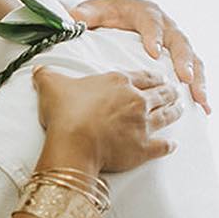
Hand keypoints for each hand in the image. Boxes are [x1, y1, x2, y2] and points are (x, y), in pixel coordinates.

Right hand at [34, 66, 180, 175]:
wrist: (74, 142)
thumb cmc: (65, 112)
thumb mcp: (52, 85)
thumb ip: (47, 75)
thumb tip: (39, 69)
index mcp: (120, 82)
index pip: (144, 76)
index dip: (153, 77)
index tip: (160, 78)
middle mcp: (137, 100)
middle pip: (161, 93)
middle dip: (170, 92)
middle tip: (174, 92)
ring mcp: (143, 124)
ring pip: (167, 116)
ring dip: (175, 112)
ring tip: (179, 109)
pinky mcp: (143, 148)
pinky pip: (163, 146)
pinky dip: (169, 145)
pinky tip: (173, 145)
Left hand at [69, 0, 209, 112]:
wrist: (118, 12)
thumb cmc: (106, 13)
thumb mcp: (93, 11)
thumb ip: (83, 15)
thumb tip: (71, 18)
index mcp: (144, 12)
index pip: (150, 22)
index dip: (153, 36)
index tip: (153, 52)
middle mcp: (165, 25)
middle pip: (179, 41)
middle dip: (183, 60)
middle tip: (185, 78)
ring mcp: (174, 42)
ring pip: (192, 58)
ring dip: (198, 79)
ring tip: (200, 99)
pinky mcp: (179, 57)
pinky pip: (194, 72)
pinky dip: (200, 89)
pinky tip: (205, 108)